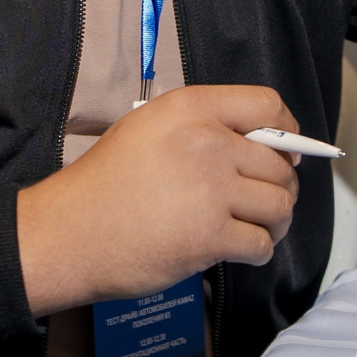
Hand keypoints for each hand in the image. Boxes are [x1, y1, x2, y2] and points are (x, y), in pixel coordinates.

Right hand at [15, 85, 299, 314]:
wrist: (67, 233)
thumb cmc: (105, 183)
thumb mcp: (148, 129)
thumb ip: (201, 128)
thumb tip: (265, 145)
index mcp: (191, 108)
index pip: (269, 105)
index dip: (289, 131)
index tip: (287, 152)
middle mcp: (207, 142)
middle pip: (280, 165)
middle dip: (280, 187)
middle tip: (263, 203)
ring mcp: (211, 190)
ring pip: (279, 205)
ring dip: (276, 222)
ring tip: (258, 228)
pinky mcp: (209, 237)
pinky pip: (260, 243)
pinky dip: (258, 250)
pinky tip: (240, 251)